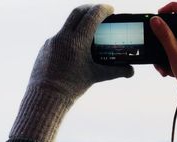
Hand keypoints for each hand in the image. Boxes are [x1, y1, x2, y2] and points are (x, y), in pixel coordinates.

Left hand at [10, 4, 133, 141]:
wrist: (46, 96)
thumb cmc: (72, 87)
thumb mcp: (96, 76)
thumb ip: (115, 71)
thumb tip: (131, 71)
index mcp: (77, 41)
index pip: (92, 15)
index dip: (103, 9)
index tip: (111, 10)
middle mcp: (63, 36)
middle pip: (78, 12)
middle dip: (90, 9)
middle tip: (100, 13)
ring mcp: (52, 41)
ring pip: (68, 24)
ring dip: (79, 23)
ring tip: (89, 32)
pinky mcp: (45, 48)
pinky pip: (59, 37)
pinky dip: (70, 37)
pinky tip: (75, 49)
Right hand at [150, 2, 176, 141]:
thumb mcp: (175, 55)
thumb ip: (165, 36)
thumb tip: (156, 21)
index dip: (172, 7)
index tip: (159, 15)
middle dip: (164, 37)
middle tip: (156, 45)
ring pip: (176, 42)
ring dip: (165, 52)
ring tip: (162, 67)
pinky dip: (171, 60)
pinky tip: (168, 72)